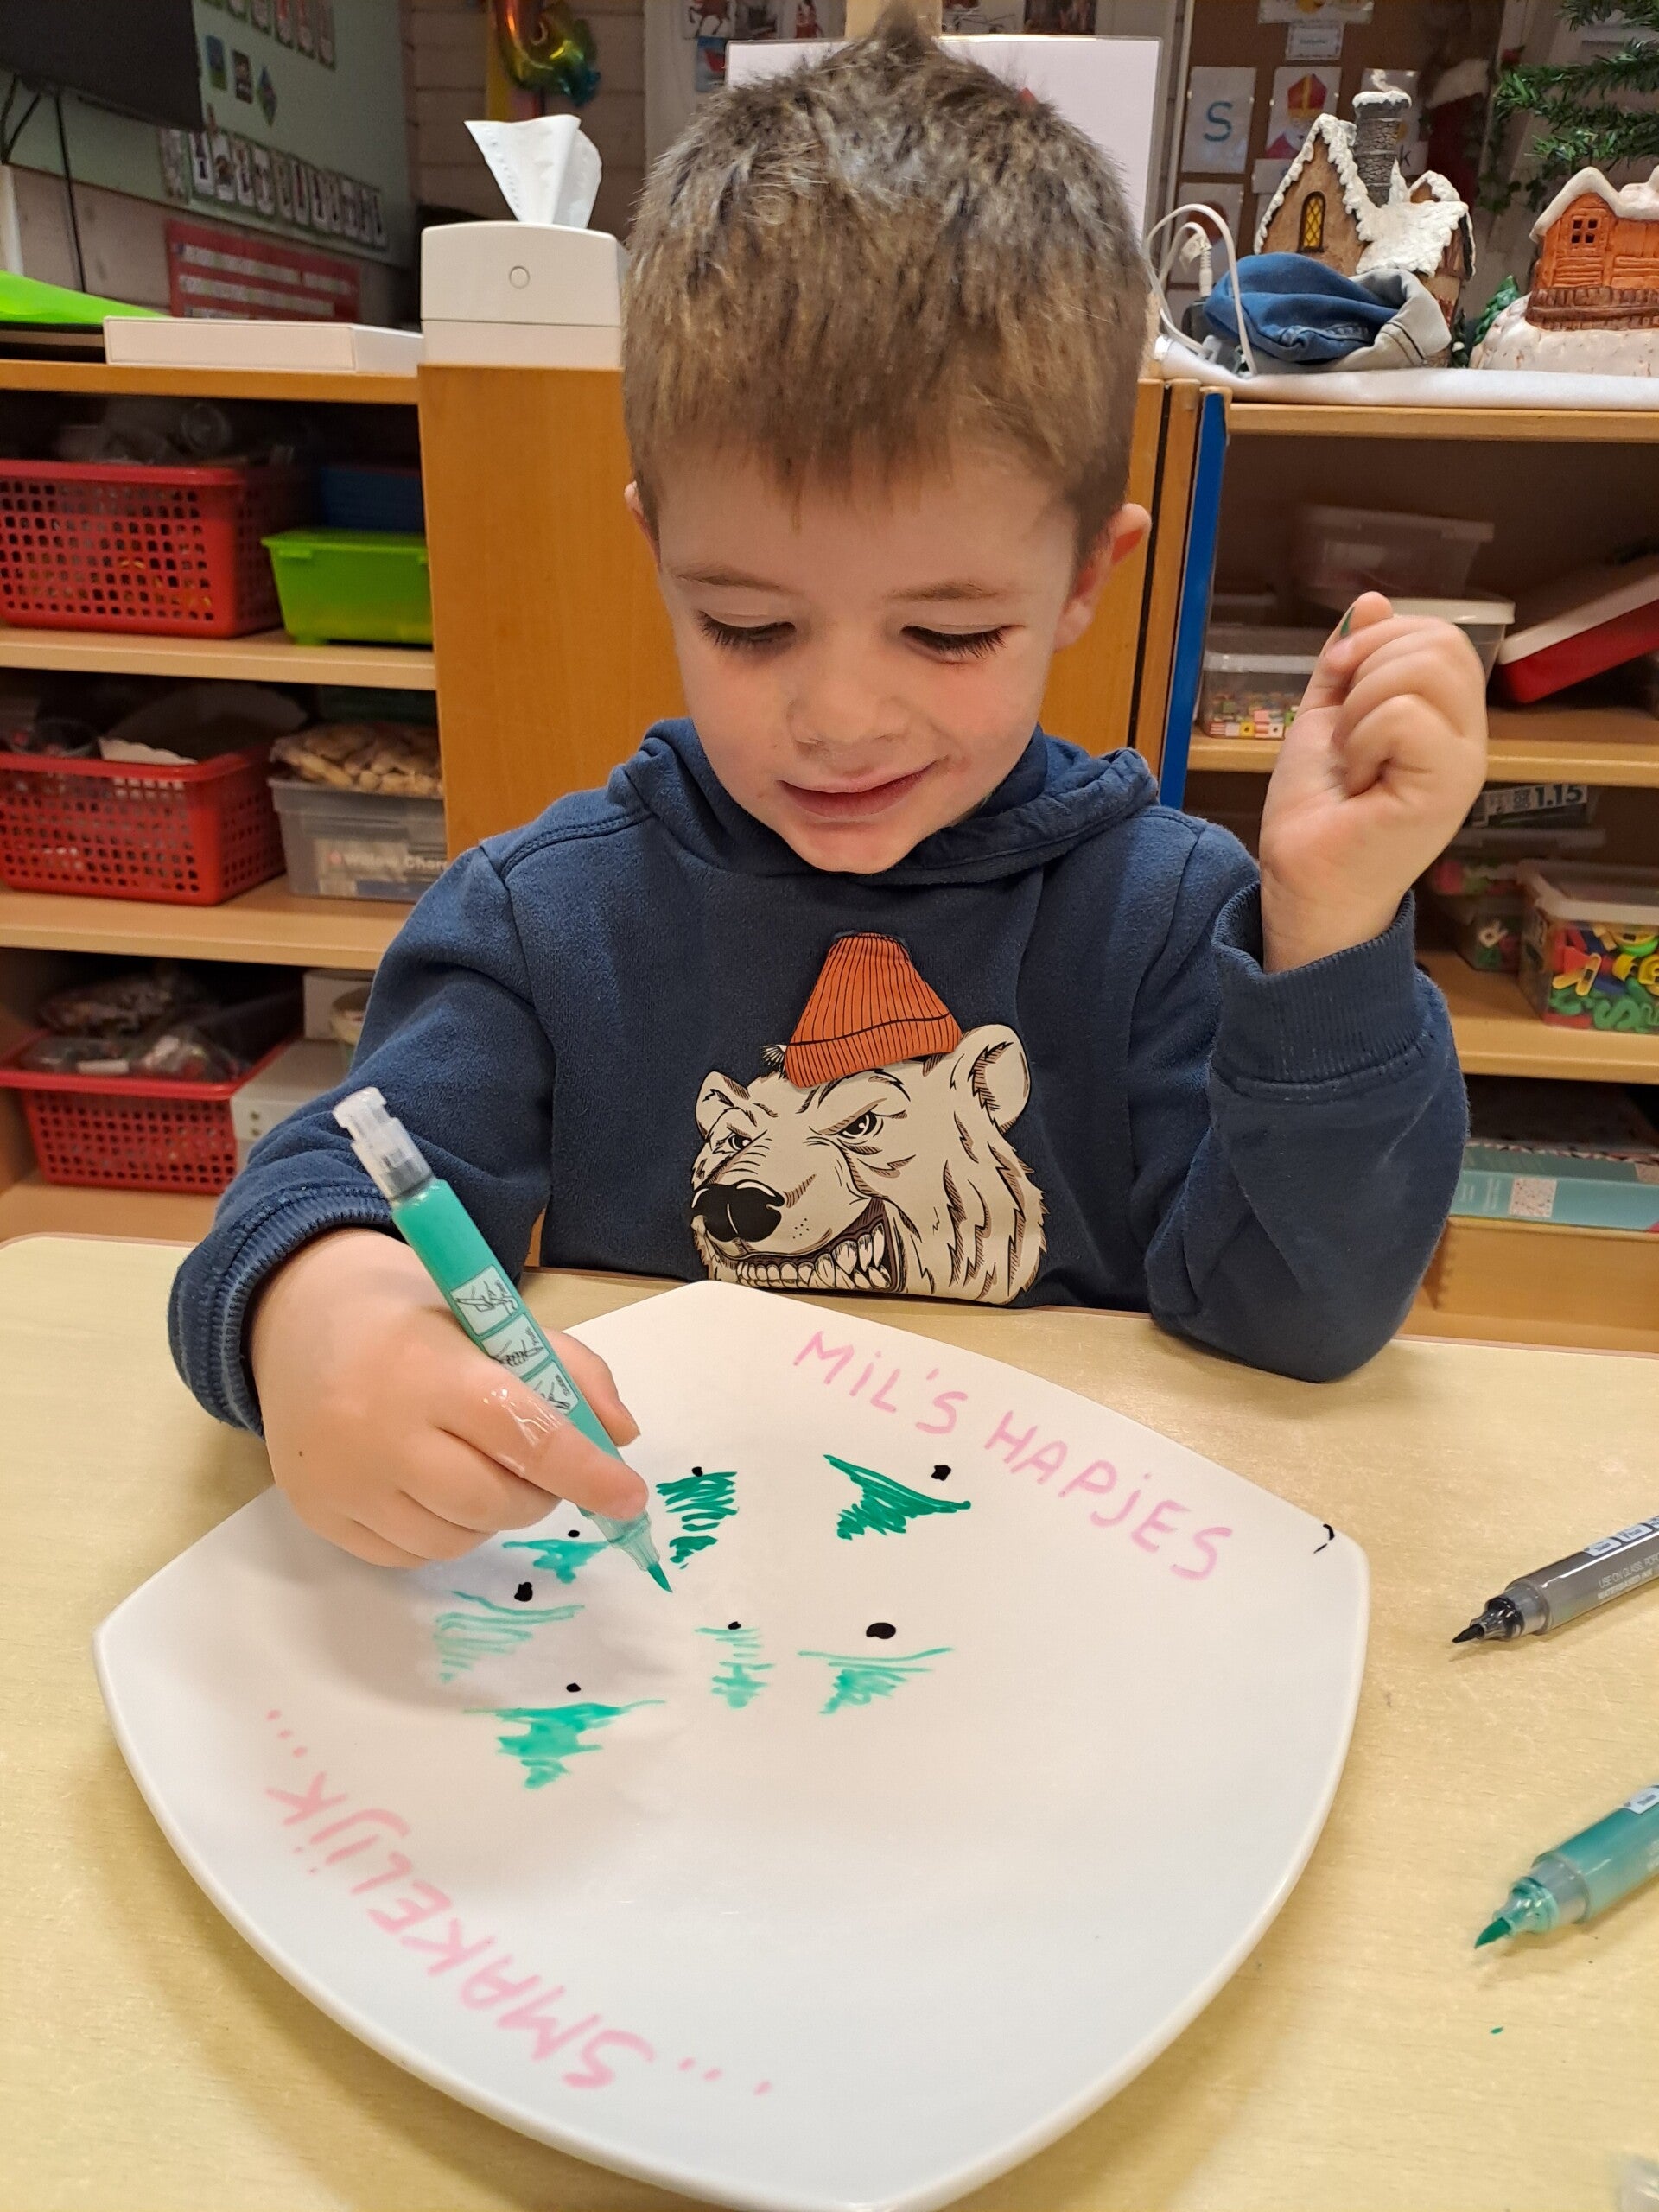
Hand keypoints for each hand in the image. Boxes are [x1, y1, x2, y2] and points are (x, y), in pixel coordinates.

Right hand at [249, 1228, 645, 1566]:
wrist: (299, 1318)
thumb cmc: (416, 1320)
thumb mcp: (494, 1318)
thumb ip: (567, 1369)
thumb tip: (620, 1438)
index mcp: (428, 1367)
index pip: (523, 1433)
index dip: (586, 1471)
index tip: (630, 1496)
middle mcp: (377, 1429)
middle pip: (492, 1500)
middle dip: (539, 1493)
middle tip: (540, 1466)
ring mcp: (342, 1480)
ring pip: (455, 1539)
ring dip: (491, 1516)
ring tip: (477, 1464)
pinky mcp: (319, 1514)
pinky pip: (409, 1556)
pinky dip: (443, 1532)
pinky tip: (432, 1485)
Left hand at [1258, 592, 1487, 971]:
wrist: (1303, 883)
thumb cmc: (1318, 813)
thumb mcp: (1325, 718)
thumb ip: (1348, 664)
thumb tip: (1372, 600)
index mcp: (1445, 717)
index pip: (1438, 634)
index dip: (1377, 640)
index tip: (1338, 681)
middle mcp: (1468, 736)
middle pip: (1439, 641)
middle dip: (1367, 669)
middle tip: (1344, 733)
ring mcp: (1466, 762)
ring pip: (1424, 669)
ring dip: (1361, 710)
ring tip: (1353, 761)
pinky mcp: (1449, 787)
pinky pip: (1407, 715)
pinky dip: (1363, 739)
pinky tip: (1359, 781)